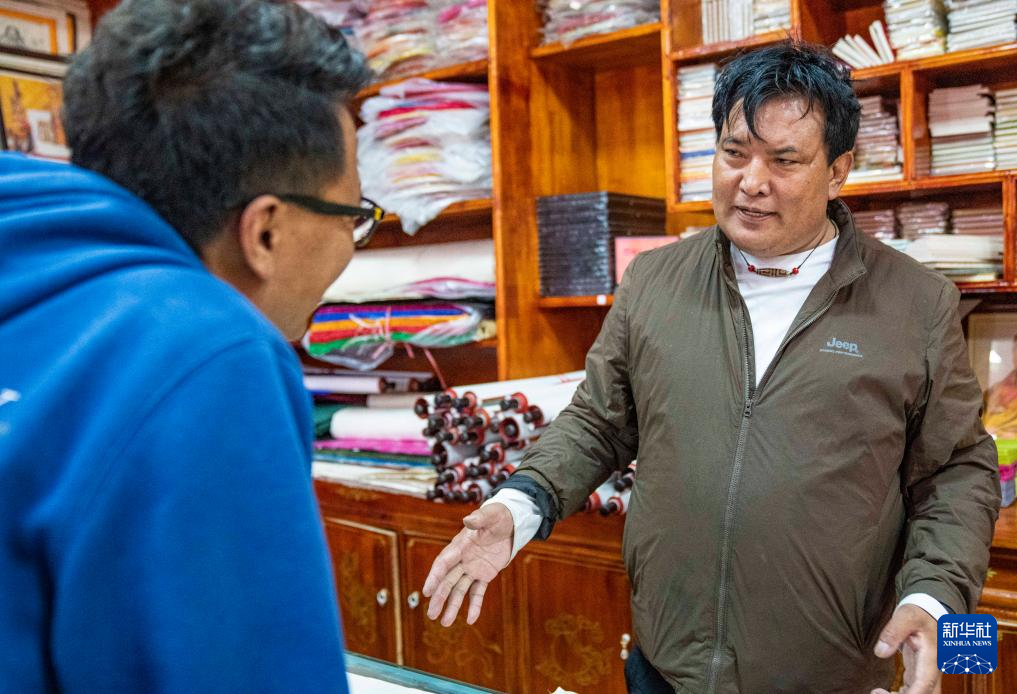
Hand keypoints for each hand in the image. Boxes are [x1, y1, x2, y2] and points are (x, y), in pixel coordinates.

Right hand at [421, 502, 513, 626]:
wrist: (510, 523)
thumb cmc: (498, 516)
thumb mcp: (491, 516)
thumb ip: (480, 519)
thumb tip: (468, 520)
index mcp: (460, 545)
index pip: (444, 563)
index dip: (434, 577)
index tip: (426, 592)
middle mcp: (463, 559)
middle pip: (448, 581)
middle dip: (439, 597)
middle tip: (431, 614)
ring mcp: (473, 568)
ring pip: (459, 590)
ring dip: (452, 606)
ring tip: (444, 623)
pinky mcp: (484, 574)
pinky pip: (477, 592)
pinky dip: (475, 605)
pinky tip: (470, 620)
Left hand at [871, 604, 940, 693]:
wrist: (931, 612)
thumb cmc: (919, 613)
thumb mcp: (906, 616)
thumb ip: (893, 632)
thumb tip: (880, 652)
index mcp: (931, 659)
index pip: (924, 685)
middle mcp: (932, 670)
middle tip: (878, 693)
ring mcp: (927, 674)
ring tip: (876, 692)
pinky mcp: (920, 673)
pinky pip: (914, 691)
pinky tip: (883, 692)